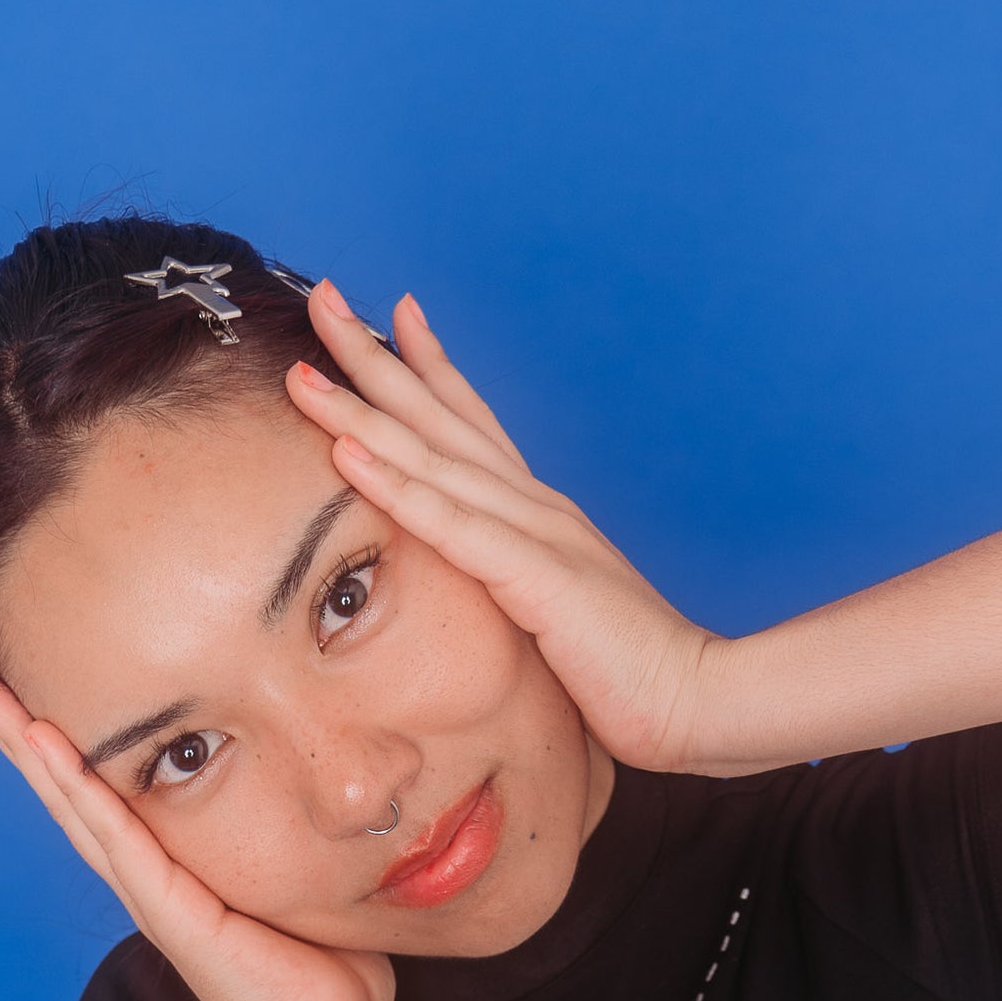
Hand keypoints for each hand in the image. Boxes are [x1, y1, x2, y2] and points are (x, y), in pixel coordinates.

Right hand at [0, 669, 393, 1000]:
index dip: (45, 738)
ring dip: (23, 745)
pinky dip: (79, 788)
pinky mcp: (174, 913)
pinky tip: (45, 741)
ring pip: (72, 804)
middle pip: (59, 790)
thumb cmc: (319, 963)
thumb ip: (274, 825)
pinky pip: (119, 837)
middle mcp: (143, 876)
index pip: (90, 789)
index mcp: (164, 865)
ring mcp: (152, 895)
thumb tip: (305, 771)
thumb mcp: (288, 871)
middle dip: (5, 730)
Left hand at [288, 282, 721, 773]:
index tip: (394, 314)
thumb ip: (525, 599)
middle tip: (323, 298)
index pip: (477, 426)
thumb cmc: (633, 678)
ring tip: (304, 369)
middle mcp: (536, 507)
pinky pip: (450, 525)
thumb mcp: (562, 625)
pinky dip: (395, 486)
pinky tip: (346, 453)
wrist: (697, 702)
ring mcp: (535, 534)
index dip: (431, 368)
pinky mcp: (534, 576)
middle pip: (441, 418)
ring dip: (362, 410)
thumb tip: (498, 604)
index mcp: (542, 517)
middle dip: (376, 357)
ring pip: (432, 458)